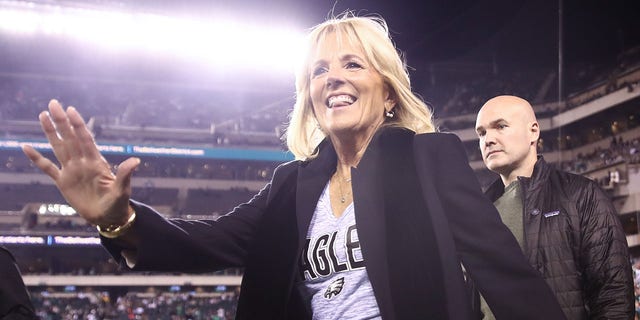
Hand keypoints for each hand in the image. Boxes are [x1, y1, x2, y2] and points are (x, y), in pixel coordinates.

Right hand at [22, 99, 139, 226]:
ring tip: (42, 115)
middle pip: (70, 138)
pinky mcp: (63, 182)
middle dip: (62, 121)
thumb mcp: (122, 189)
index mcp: (96, 162)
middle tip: (53, 103)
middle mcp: (82, 163)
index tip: (71, 109)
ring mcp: (71, 171)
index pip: (85, 139)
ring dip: (51, 132)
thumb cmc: (118, 203)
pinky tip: (26, 147)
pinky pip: (47, 168)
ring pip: (58, 147)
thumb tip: (135, 161)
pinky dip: (36, 158)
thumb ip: (125, 174)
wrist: (108, 217)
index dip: (78, 125)